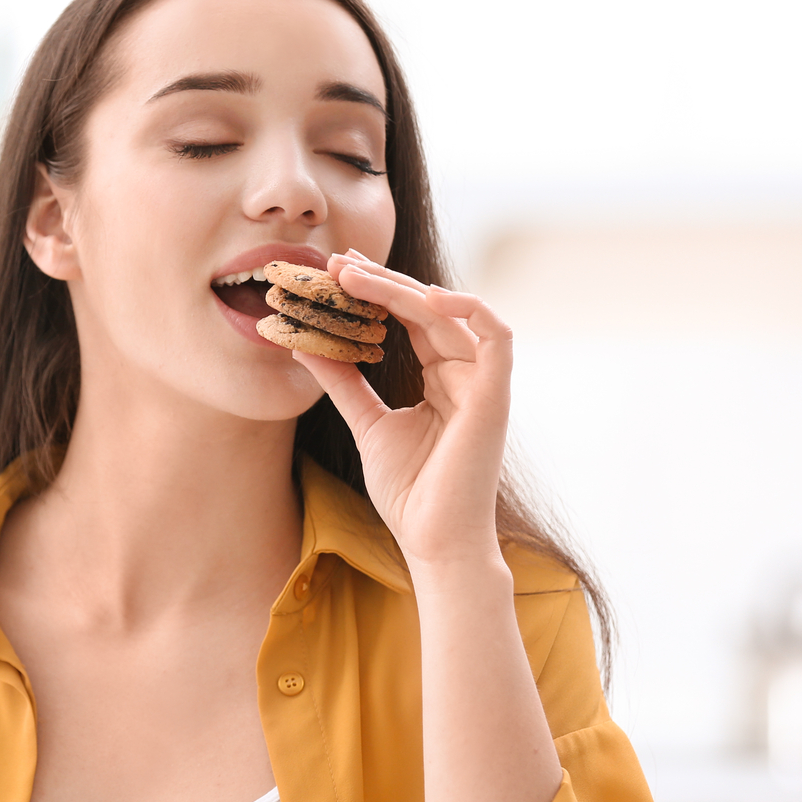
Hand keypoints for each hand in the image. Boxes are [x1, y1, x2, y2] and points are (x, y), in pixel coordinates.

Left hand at [292, 249, 511, 568]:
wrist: (433, 541)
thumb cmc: (409, 492)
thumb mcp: (366, 423)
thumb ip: (342, 382)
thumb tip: (303, 342)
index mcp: (440, 379)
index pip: (410, 320)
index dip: (376, 292)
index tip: (335, 272)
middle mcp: (465, 374)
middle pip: (427, 308)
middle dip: (382, 280)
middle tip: (337, 260)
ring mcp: (483, 383)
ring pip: (451, 313)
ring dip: (404, 289)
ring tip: (356, 274)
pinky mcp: (496, 396)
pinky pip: (498, 336)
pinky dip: (469, 308)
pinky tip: (426, 295)